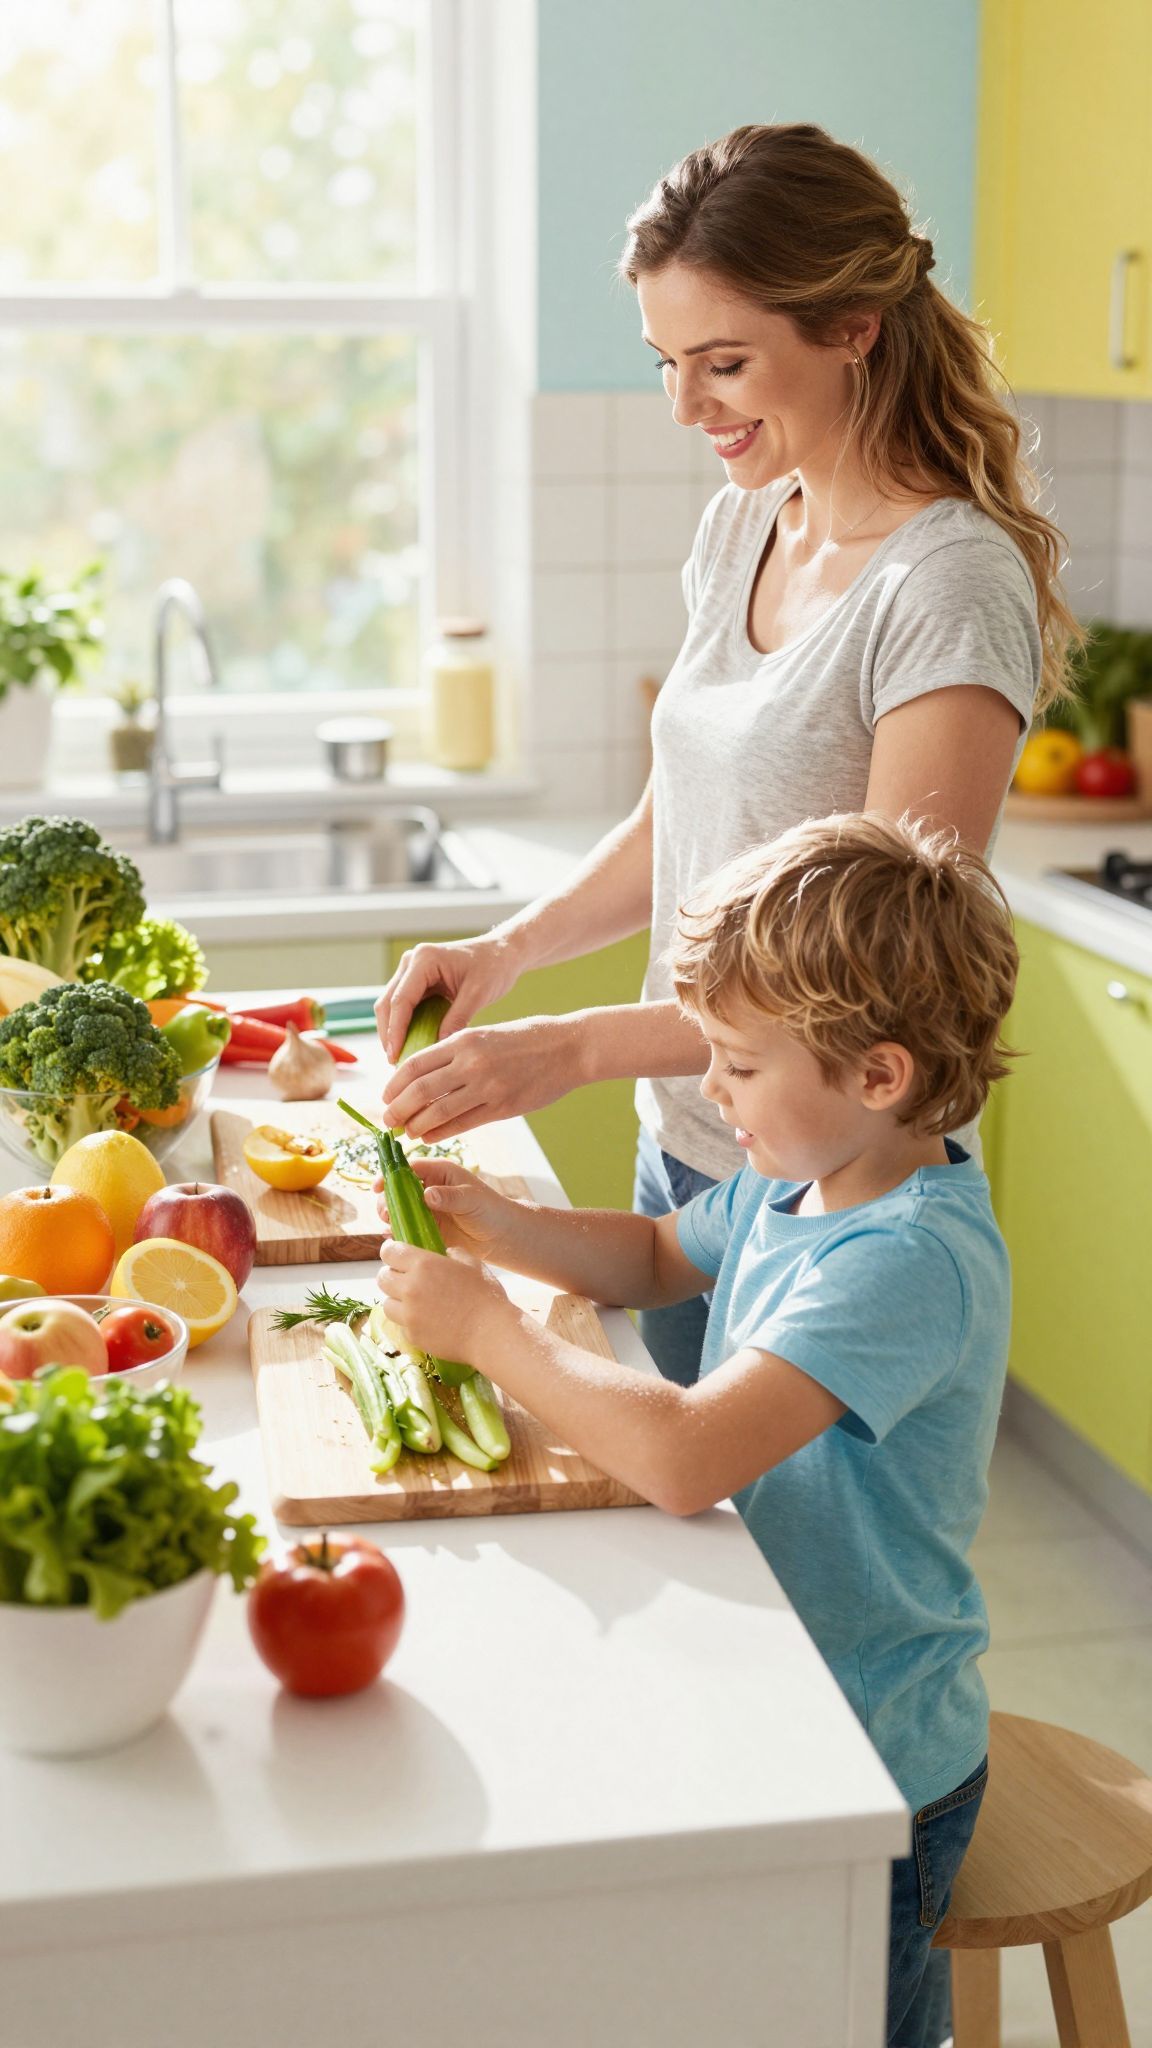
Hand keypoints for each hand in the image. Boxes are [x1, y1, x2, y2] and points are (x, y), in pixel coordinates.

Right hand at [375, 934, 523, 1061]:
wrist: (501, 953)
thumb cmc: (493, 967)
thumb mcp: (478, 994)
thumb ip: (457, 1019)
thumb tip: (437, 1048)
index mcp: (424, 959)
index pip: (401, 1000)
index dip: (395, 1031)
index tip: (396, 1055)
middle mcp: (412, 961)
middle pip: (387, 1002)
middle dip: (388, 1033)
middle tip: (394, 1061)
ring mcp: (411, 970)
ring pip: (390, 1005)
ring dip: (392, 1030)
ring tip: (400, 1057)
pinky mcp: (416, 980)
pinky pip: (403, 1006)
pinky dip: (403, 1025)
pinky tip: (410, 1044)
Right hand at [375, 1156, 517, 1264]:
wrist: (501, 1236)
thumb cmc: (491, 1210)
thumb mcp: (471, 1199)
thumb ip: (449, 1196)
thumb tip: (427, 1194)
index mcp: (439, 1173)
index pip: (409, 1168)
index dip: (391, 1175)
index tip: (378, 1185)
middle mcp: (429, 1189)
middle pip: (398, 1189)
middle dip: (387, 1199)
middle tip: (386, 1213)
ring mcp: (426, 1209)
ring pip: (399, 1210)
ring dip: (390, 1216)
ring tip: (390, 1225)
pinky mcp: (426, 1228)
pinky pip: (406, 1228)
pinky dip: (398, 1232)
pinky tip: (397, 1238)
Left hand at [375, 1241, 514, 1368]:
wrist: (490, 1334)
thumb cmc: (486, 1296)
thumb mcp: (473, 1265)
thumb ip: (454, 1254)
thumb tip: (444, 1253)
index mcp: (424, 1264)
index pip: (390, 1252)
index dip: (392, 1252)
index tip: (396, 1256)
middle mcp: (410, 1287)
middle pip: (382, 1277)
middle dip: (391, 1276)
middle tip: (405, 1280)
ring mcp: (409, 1314)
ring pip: (386, 1303)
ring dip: (397, 1301)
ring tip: (414, 1303)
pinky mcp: (411, 1335)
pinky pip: (400, 1325)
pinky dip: (409, 1322)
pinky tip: (427, 1321)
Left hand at [380, 1012, 586, 1141]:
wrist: (569, 1047)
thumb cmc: (527, 1038)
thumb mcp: (486, 1034)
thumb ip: (457, 1051)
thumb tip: (425, 1072)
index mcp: (463, 1040)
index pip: (414, 1065)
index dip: (394, 1084)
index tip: (386, 1096)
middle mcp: (471, 1063)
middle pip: (419, 1091)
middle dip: (397, 1109)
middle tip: (388, 1120)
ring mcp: (487, 1087)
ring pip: (437, 1112)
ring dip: (416, 1125)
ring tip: (407, 1131)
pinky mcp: (503, 1107)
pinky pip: (463, 1124)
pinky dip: (440, 1132)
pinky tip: (430, 1136)